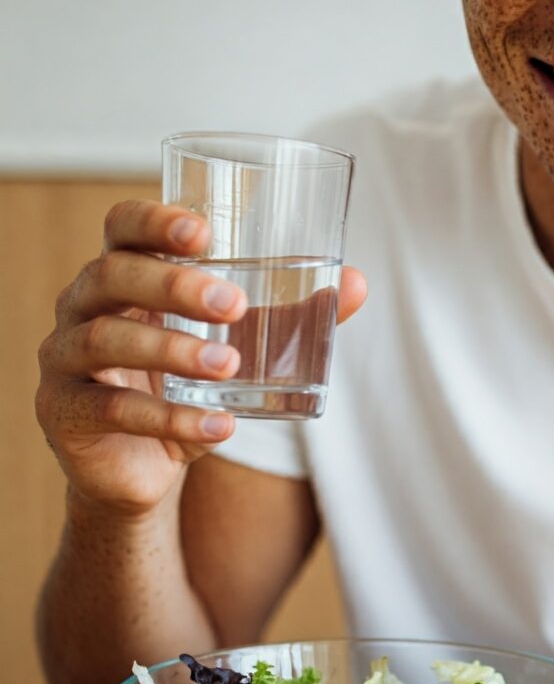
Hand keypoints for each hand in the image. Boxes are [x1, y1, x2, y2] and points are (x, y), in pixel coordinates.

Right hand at [35, 200, 367, 517]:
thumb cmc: (188, 380)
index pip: (121, 227)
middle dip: (174, 286)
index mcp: (125, 274)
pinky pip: (113, 410)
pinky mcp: (65, 412)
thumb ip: (293, 313)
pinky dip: (171, 419)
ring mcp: (64, 358)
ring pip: (106, 340)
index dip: (153, 221)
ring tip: (231, 367)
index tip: (203, 233)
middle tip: (233, 304)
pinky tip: (220, 426)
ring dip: (174, 351)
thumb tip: (358, 282)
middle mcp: (84, 306)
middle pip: (112, 275)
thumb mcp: (240, 343)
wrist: (142, 462)